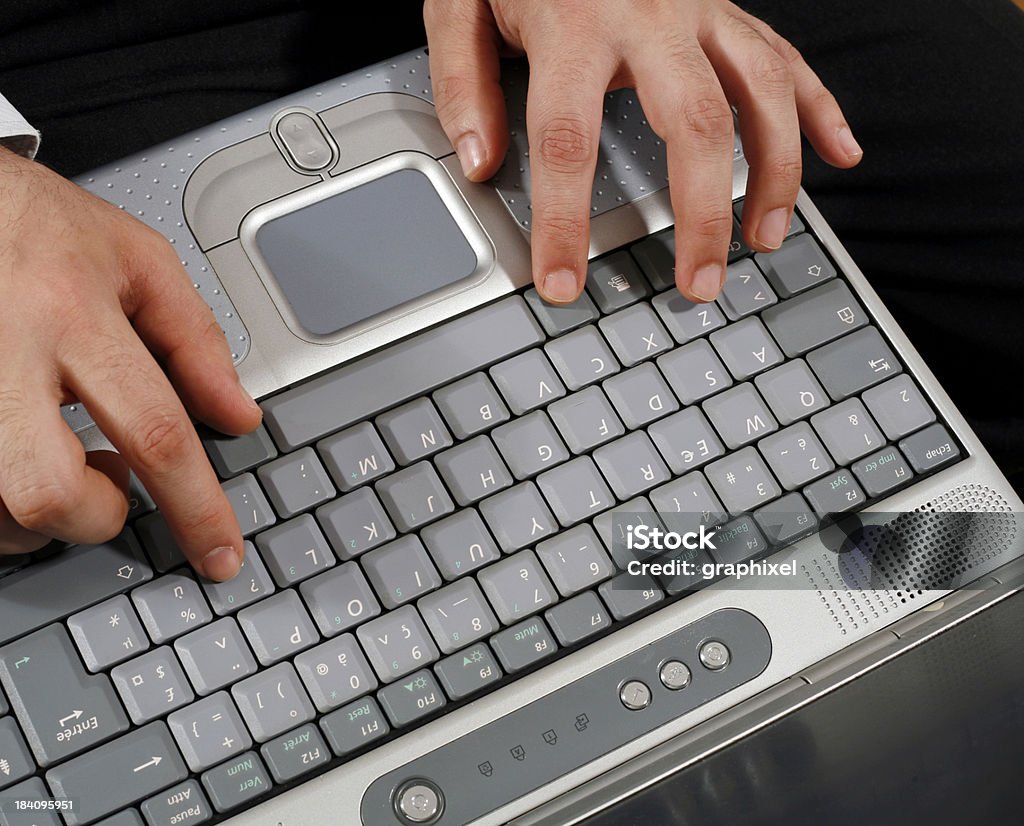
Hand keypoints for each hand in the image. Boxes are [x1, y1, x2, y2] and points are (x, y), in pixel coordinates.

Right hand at [0, 147, 260, 579]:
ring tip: (64, 461)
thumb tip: (238, 417)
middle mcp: (3, 351)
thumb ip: (196, 343)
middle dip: (95, 518)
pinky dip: (1, 501)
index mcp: (71, 310)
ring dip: (39, 515)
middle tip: (115, 492)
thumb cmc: (36, 224)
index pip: (155, 431)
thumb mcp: (138, 261)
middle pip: (47, 490)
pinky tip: (23, 460)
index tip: (219, 554)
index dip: (197, 507)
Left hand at [424, 0, 861, 302]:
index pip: (569, 138)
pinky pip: (787, 57)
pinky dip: (821, 108)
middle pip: (693, 124)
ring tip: (765, 237)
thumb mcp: (461, 1)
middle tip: (699, 284)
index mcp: (573, 21)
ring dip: (774, 172)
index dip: (566, 221)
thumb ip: (463, 79)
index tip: (563, 283)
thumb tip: (479, 161)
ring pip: (761, 92)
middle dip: (701, 216)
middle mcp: (649, 16)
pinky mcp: (728, 7)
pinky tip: (839, 154)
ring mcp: (700, 9)